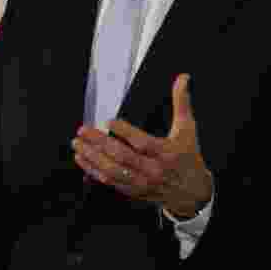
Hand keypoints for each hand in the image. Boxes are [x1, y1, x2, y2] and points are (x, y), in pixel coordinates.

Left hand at [72, 74, 212, 217]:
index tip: (109, 121)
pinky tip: (83, 159)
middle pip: (123, 156)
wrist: (192, 191)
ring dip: (92, 158)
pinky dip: (94, 171)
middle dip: (100, 142)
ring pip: (113, 171)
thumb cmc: (188, 155)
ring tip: (78, 144)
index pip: (143, 143)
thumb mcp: (187, 128)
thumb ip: (182, 102)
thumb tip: (182, 78)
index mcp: (166, 153)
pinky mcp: (134, 191)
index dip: (125, 132)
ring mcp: (142, 182)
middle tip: (83, 130)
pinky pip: (111, 182)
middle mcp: (153, 169)